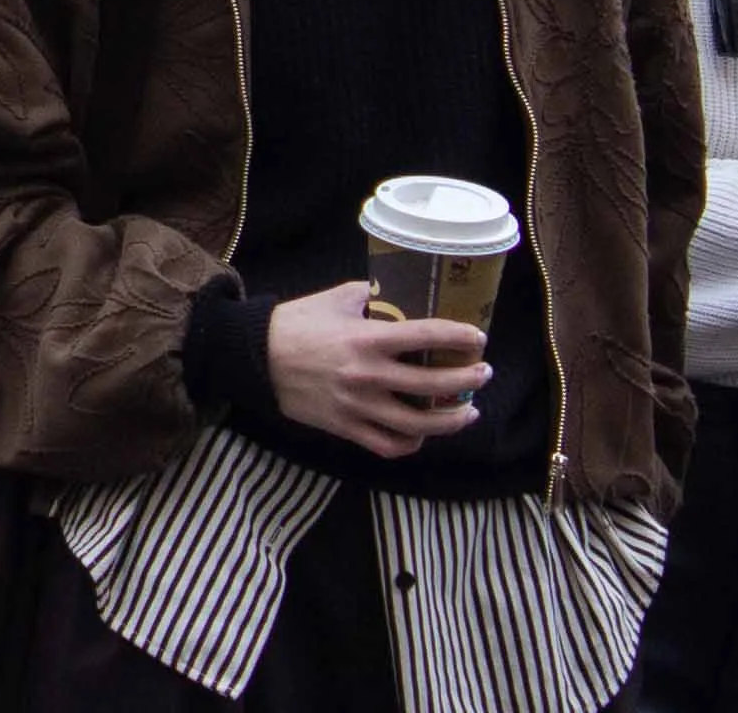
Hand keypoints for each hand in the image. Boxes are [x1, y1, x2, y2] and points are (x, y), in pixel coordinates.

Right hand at [264, 284, 486, 457]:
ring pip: (418, 424)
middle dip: (467, 379)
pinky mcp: (346, 427)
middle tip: (482, 373)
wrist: (255, 358)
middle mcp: (367, 375)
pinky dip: (412, 443)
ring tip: (469, 412)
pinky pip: (388, 445)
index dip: (459, 337)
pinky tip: (424, 434)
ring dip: (451, 420)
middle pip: (433, 384)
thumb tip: (397, 292)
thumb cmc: (294, 324)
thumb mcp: (332, 299)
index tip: (478, 338)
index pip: (426, 336)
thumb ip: (368, 296)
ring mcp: (358, 406)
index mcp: (366, 338)